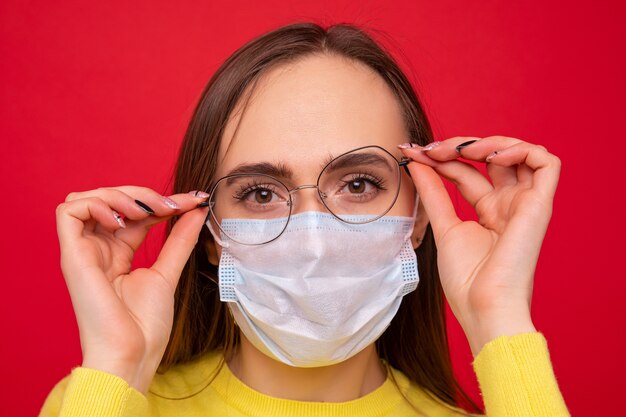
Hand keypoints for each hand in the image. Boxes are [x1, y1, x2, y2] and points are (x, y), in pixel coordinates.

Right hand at [55, 186, 208, 392]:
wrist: (132, 353)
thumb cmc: (145, 324)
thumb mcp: (168, 271)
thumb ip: (180, 239)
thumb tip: (196, 210)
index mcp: (117, 254)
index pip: (135, 213)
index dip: (161, 201)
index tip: (194, 200)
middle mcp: (97, 249)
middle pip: (110, 200)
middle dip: (143, 195)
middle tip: (172, 205)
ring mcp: (83, 252)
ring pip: (86, 198)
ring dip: (119, 196)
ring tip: (146, 212)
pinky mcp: (72, 257)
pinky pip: (69, 212)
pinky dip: (97, 205)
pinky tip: (123, 222)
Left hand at [399, 136, 560, 355]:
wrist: (483, 305)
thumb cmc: (466, 279)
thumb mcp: (444, 225)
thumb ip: (433, 191)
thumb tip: (416, 161)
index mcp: (488, 212)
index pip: (466, 172)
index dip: (441, 158)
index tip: (413, 153)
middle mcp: (508, 204)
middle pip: (490, 158)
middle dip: (459, 146)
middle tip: (431, 150)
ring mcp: (524, 204)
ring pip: (520, 153)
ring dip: (489, 143)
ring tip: (461, 151)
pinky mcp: (540, 206)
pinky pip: (546, 163)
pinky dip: (520, 150)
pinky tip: (490, 157)